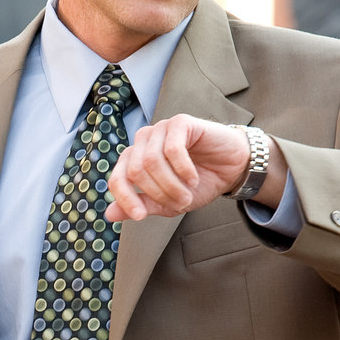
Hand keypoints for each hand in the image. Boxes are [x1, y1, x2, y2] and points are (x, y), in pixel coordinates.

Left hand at [105, 115, 283, 220]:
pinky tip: (193, 178)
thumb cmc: (199, 183)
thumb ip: (141, 205)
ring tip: (188, 194)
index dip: (125, 199)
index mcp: (135, 159)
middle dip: (158, 193)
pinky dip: (183, 169)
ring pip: (152, 161)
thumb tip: (109, 215)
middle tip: (181, 203)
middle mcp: (143, 141)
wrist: (230, 169)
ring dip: (172, 185)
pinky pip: (172, 149)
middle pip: (136, 171)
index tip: (140, 216)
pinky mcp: (180, 122)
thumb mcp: (168, 202)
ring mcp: (161, 129)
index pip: (117, 178)